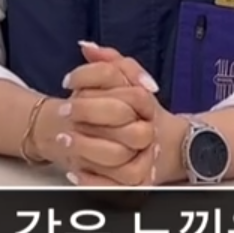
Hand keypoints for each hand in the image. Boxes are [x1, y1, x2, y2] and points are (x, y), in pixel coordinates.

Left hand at [57, 43, 186, 186]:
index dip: (93, 82)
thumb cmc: (141, 112)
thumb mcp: (128, 80)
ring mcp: (145, 157)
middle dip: (90, 115)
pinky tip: (74, 171)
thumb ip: (109, 62)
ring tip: (63, 141)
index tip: (67, 82)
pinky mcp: (139, 181)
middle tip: (64, 112)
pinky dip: (93, 180)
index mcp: (148, 103)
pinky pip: (118, 186)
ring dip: (87, 149)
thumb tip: (86, 46)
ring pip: (120, 156)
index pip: (128, 90)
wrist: (170, 147)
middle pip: (125, 123)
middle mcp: (149, 130)